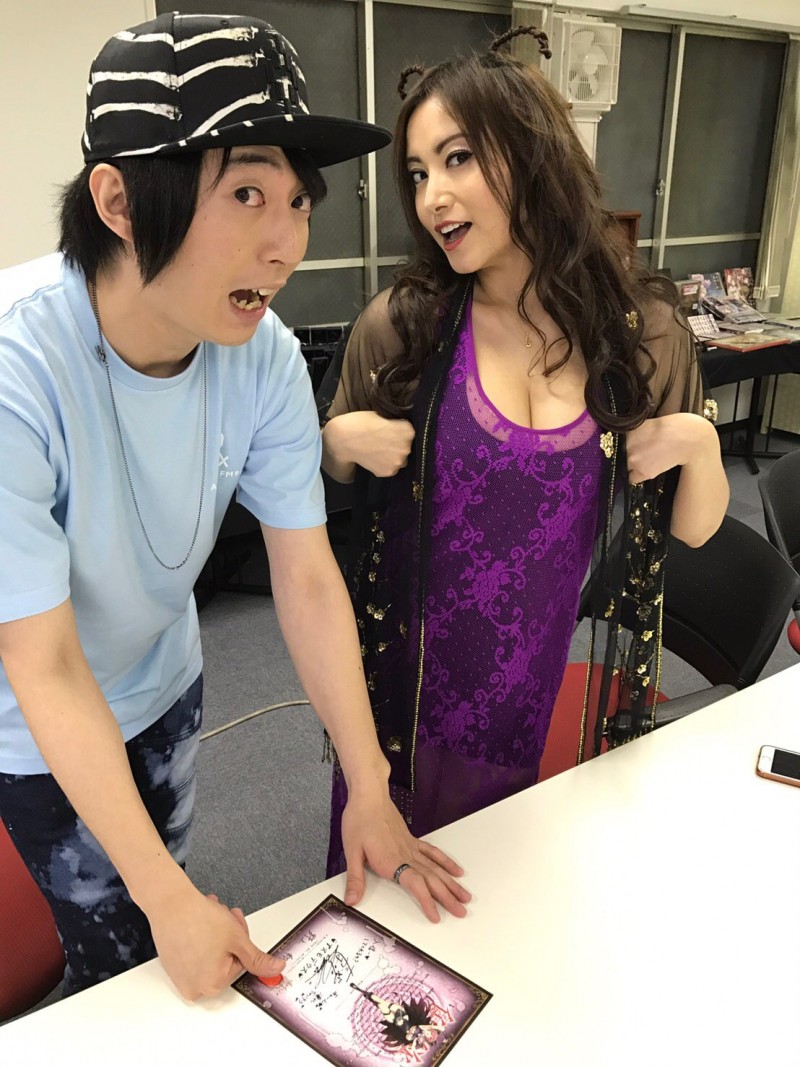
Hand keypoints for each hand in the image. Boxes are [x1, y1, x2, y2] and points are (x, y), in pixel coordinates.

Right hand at [146, 885, 283, 999]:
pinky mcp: (172, 965)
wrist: (170, 903)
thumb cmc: (198, 919)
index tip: (235, 926)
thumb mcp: (238, 938)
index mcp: (213, 985)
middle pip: (225, 959)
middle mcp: (194, 986)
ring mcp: (181, 977)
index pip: (240, 963)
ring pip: (211, 954)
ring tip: (212, 916)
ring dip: (217, 934)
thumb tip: (275, 969)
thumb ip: (258, 959)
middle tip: (225, 918)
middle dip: (229, 936)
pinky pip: (194, 954)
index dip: (240, 940)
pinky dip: (200, 938)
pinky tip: (200, 922)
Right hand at [325, 411, 414, 477]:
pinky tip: (374, 457)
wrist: (344, 438)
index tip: (390, 430)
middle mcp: (406, 447)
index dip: (399, 431)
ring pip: (400, 459)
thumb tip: (400, 430)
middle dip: (397, 445)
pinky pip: (390, 468)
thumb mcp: (383, 416)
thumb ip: (396, 425)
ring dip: (392, 456)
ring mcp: (398, 462)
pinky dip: (384, 464)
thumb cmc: (361, 422)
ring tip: (377, 450)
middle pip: (406, 447)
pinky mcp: (388, 472)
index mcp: (408, 431)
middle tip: (382, 441)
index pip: (409, 432)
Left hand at [340, 787, 470, 922]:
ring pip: (436, 868)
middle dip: (448, 897)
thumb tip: (352, 900)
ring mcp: (411, 847)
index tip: (436, 916)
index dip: (427, 901)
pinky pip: (433, 853)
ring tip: (464, 896)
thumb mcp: (351, 850)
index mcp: (391, 861)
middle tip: (461, 912)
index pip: (415, 884)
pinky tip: (456, 871)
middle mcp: (405, 855)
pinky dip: (446, 862)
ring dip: (451, 883)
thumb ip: (355, 878)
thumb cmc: (359, 820)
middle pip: (431, 879)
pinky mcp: (412, 840)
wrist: (368, 795)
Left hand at [625, 412, 712, 483]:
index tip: (622, 447)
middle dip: (624, 455)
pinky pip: (632, 478)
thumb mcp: (647, 423)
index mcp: (627, 431)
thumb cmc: (674, 426)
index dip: (617, 447)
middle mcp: (627, 446)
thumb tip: (624, 437)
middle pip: (617, 456)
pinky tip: (645, 469)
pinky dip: (636, 475)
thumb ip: (633, 431)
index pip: (613, 444)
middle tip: (637, 453)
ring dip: (629, 466)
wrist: (689, 439)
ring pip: (624, 468)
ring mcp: (634, 460)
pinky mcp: (643, 472)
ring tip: (644, 460)